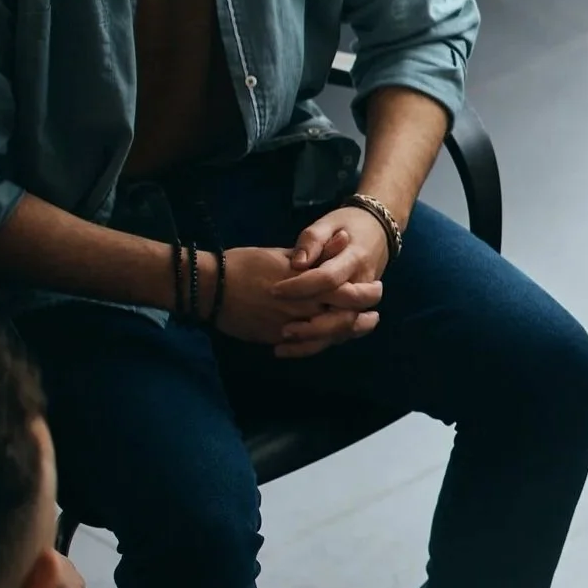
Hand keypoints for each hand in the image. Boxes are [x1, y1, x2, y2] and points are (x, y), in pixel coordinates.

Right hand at [211, 244, 376, 354]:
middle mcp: (303, 308)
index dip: (366, 295)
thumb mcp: (283, 254)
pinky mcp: (276, 339)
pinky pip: (305, 347)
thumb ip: (317, 252)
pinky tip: (329, 339)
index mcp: (308, 283)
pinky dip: (320, 343)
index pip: (347, 293)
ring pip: (327, 337)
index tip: (376, 291)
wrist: (211, 288)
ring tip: (358, 328)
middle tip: (372, 317)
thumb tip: (344, 240)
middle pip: (343, 320)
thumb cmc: (246, 264)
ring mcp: (290, 327)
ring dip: (346, 334)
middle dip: (362, 321)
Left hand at [260, 207, 393, 357]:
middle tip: (284, 329)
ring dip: (314, 341)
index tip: (274, 291)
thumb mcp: (327, 224)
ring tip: (281, 344)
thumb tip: (298, 263)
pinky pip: (341, 333)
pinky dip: (318, 343)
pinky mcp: (356, 309)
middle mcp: (363, 285)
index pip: (329, 279)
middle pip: (344, 315)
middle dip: (314, 326)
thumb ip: (312, 241)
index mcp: (354, 259)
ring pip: (344, 330)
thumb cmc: (346, 224)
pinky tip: (290, 348)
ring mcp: (362, 301)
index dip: (301, 287)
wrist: (377, 229)